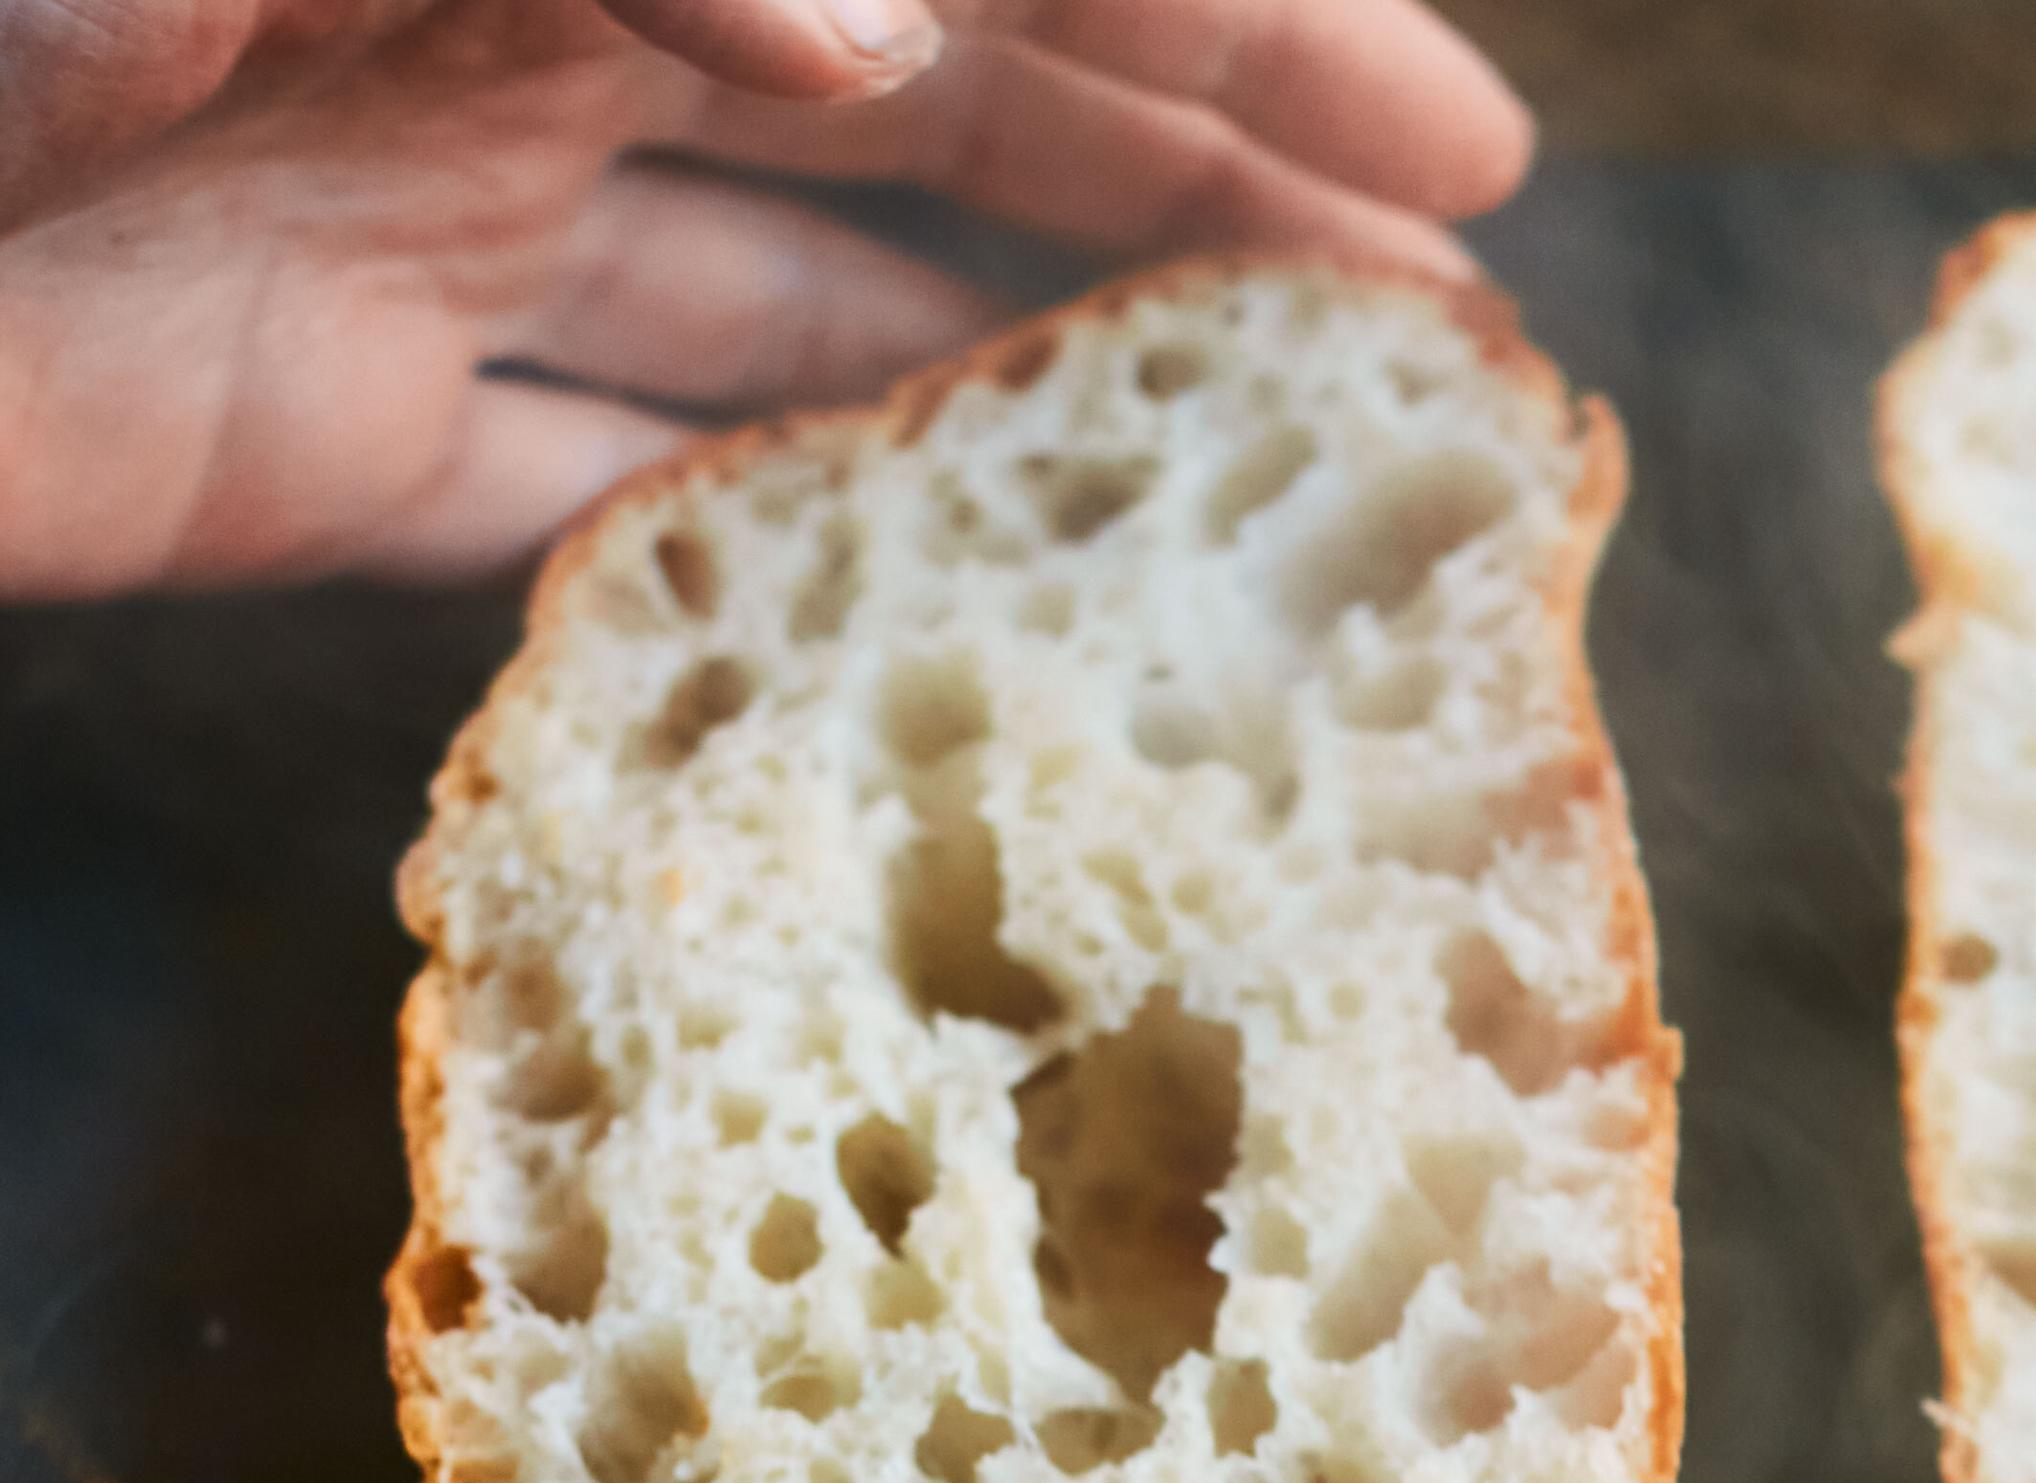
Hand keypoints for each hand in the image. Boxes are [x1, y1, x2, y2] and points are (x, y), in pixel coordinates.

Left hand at [0, 0, 1528, 593]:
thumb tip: (876, 20)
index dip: (1234, 29)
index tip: (1458, 156)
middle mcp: (506, 12)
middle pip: (945, 109)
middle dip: (1202, 204)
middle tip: (1438, 340)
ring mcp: (409, 222)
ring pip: (807, 309)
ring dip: (1030, 384)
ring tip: (1254, 483)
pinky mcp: (297, 430)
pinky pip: (593, 494)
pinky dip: (758, 534)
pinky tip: (924, 591)